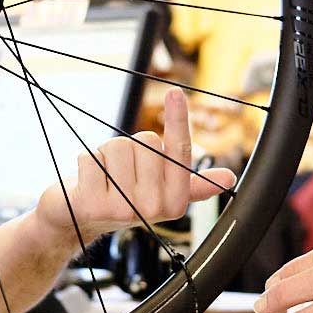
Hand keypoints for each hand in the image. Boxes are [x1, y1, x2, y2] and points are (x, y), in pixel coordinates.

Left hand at [35, 88, 235, 243]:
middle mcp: (153, 208)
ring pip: (118, 146)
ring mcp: (123, 208)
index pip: (180, 152)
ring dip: (106, 154)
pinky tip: (88, 180)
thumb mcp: (162, 191)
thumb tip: (229, 179)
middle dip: (131, 148)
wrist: (83, 219)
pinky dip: (86, 161)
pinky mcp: (93, 204)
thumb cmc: (125, 197)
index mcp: (175, 201)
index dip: (178, 120)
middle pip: (146, 142)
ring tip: (105, 176)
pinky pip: (91, 157)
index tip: (175, 92)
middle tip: (123, 171)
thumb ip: (194, 183)